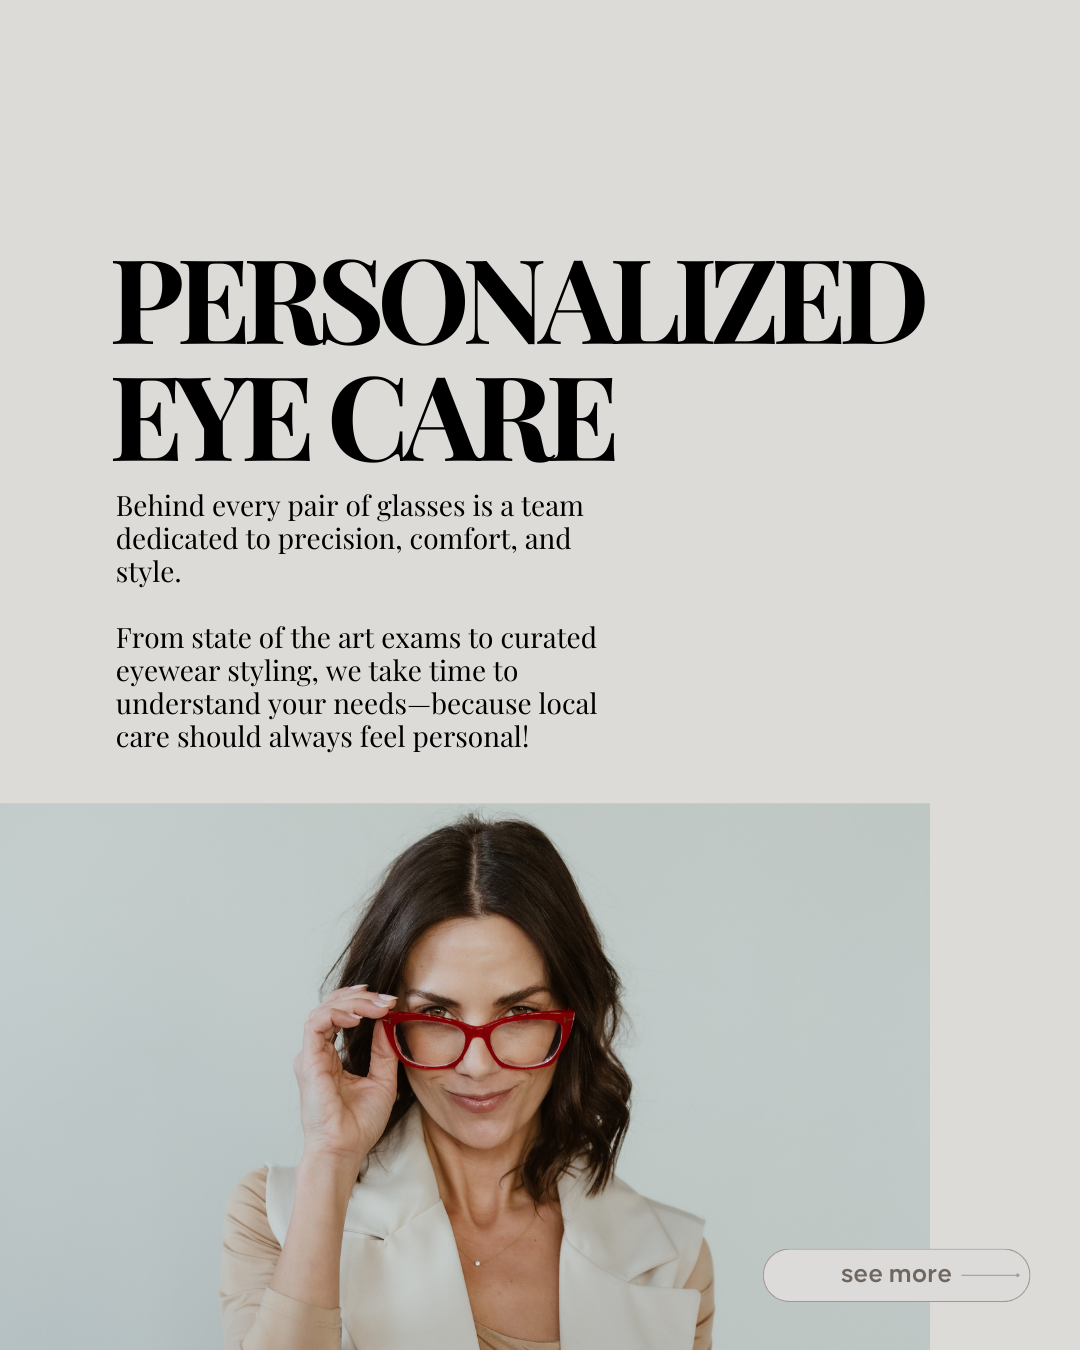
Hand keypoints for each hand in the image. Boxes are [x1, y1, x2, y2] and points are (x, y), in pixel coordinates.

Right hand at [293, 985, 398, 1168]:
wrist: (346, 1150)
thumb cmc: (360, 1124)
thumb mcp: (382, 1080)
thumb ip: (383, 1050)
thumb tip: (386, 1020)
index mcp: (330, 1057)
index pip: (340, 1016)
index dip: (361, 1002)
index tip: (389, 1002)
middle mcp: (317, 1053)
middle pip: (331, 1007)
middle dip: (360, 997)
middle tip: (387, 1000)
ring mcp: (311, 1056)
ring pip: (323, 1010)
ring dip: (352, 1002)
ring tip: (378, 1006)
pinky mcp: (308, 1061)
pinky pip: (316, 1024)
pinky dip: (337, 1013)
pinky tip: (358, 1017)